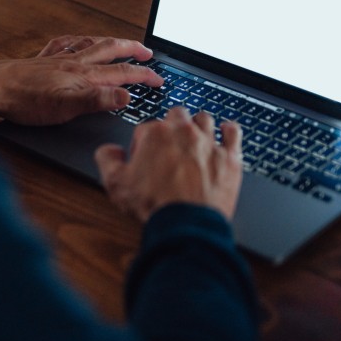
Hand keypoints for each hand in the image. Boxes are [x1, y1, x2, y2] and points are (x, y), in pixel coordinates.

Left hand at [0, 36, 161, 125]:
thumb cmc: (24, 101)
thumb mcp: (65, 107)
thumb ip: (97, 100)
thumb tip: (127, 96)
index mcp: (83, 76)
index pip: (122, 74)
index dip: (144, 77)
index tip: (160, 80)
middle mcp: (73, 63)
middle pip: (109, 50)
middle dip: (132, 50)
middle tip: (149, 52)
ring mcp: (56, 59)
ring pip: (90, 44)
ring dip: (109, 42)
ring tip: (120, 43)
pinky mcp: (40, 60)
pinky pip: (64, 44)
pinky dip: (77, 41)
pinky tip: (75, 42)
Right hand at [94, 107, 242, 220]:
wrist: (187, 225)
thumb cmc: (154, 205)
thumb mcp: (115, 184)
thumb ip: (107, 160)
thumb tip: (109, 150)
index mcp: (155, 134)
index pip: (146, 127)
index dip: (143, 144)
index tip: (144, 159)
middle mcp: (183, 132)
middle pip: (176, 116)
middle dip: (171, 127)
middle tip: (169, 145)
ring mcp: (208, 143)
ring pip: (204, 119)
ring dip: (198, 125)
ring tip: (194, 137)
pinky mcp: (229, 158)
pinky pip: (233, 133)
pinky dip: (229, 130)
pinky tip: (225, 132)